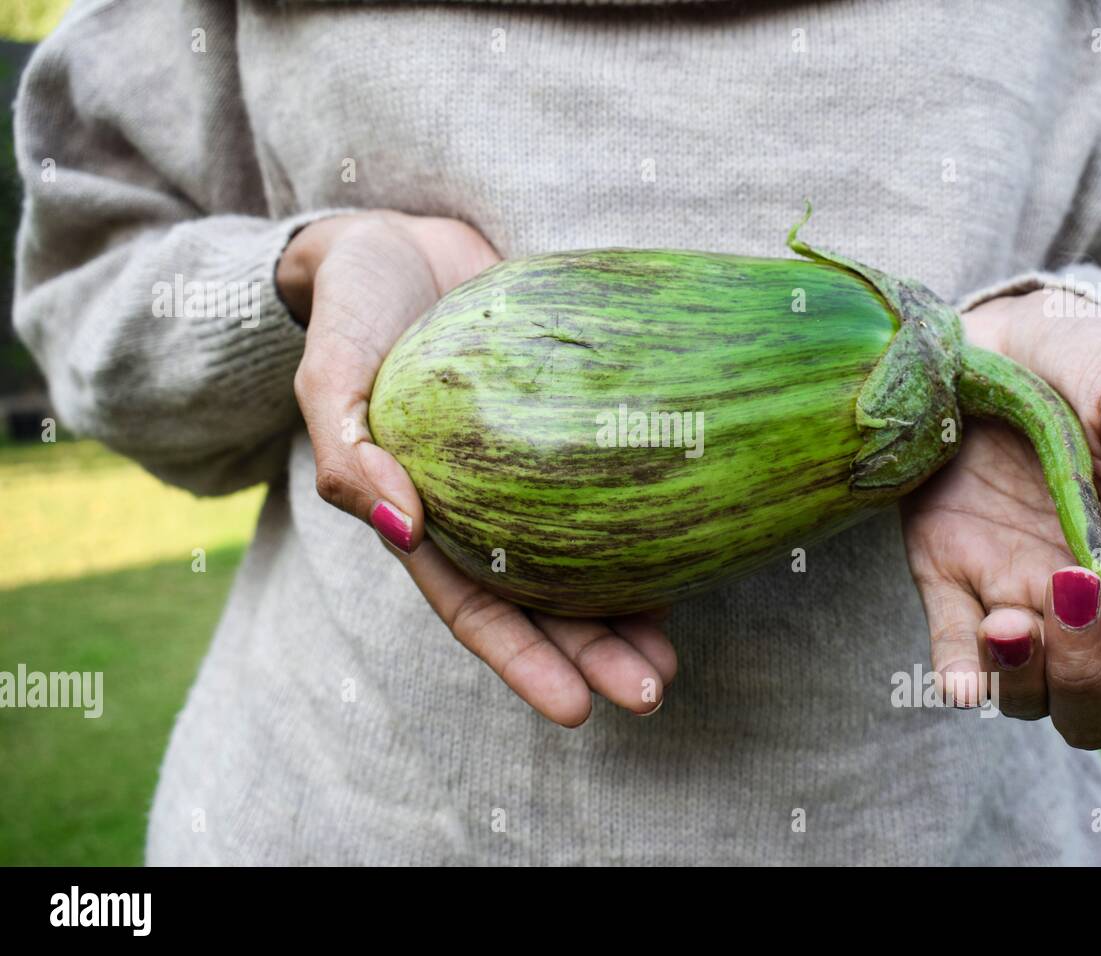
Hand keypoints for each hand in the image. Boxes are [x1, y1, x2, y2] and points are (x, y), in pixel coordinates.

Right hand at [284, 212, 675, 725]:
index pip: (477, 609)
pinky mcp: (577, 415)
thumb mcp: (330, 377)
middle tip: (653, 691)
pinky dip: (650, 518)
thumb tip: (399, 528)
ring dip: (632, 608)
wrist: (401, 237)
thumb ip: (348, 453)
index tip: (579, 711)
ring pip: (589, 553)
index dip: (525, 664)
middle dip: (596, 655)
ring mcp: (535, 465)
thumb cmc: (353, 310)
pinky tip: (692, 547)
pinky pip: (615, 478)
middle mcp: (487, 505)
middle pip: (546, 601)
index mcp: (426, 514)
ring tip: (677, 653)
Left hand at [901, 291, 1100, 748]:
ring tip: (1009, 622)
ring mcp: (1011, 594)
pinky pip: (951, 652)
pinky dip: (957, 675)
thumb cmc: (1088, 366)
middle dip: (1088, 678)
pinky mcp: (946, 576)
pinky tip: (961, 678)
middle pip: (1097, 706)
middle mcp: (1083, 604)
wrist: (998, 331)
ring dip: (1023, 678)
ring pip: (1026, 695)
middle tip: (1070, 592)